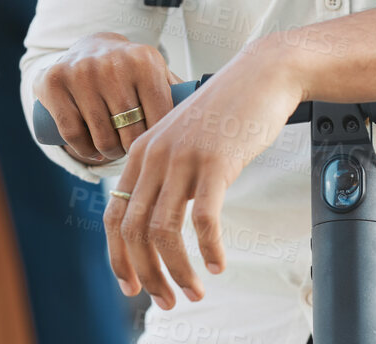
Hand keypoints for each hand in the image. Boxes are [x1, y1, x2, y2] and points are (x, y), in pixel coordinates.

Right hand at [34, 33, 178, 165]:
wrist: (89, 47)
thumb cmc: (130, 71)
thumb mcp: (156, 73)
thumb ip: (180, 94)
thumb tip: (208, 122)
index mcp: (145, 61)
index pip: (160, 118)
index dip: (158, 139)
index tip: (156, 146)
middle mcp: (113, 63)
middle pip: (131, 132)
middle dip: (133, 149)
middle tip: (131, 149)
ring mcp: (82, 72)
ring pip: (102, 138)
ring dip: (109, 153)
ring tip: (114, 150)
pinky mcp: (55, 82)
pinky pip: (73, 135)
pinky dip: (84, 151)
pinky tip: (92, 151)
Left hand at [102, 37, 305, 309]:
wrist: (261, 75)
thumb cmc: (227, 111)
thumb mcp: (182, 138)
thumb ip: (166, 172)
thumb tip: (160, 221)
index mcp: (141, 152)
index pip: (114, 216)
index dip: (118, 257)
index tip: (132, 285)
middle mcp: (155, 156)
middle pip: (134, 231)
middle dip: (147, 274)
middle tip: (166, 300)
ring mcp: (183, 158)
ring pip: (165, 232)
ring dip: (177, 270)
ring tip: (194, 291)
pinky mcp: (215, 162)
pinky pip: (204, 220)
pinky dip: (208, 249)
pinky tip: (218, 264)